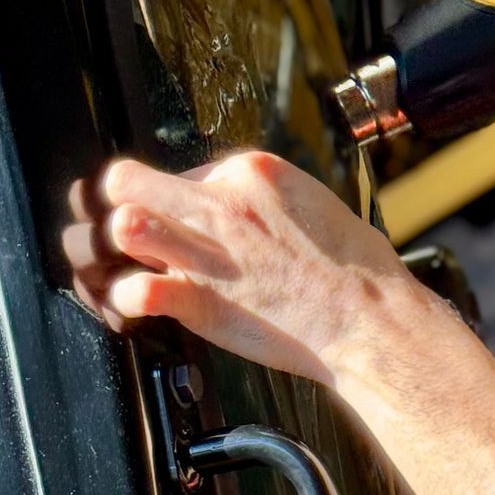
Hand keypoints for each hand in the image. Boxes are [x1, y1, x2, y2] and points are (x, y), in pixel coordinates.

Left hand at [62, 150, 429, 386]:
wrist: (371, 323)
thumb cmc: (359, 273)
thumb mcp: (316, 203)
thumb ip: (269, 199)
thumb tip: (251, 201)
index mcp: (252, 172)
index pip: (184, 171)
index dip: (182, 199)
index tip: (195, 223)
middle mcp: (222, 203)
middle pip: (130, 182)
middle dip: (129, 206)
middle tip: (144, 234)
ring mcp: (208, 250)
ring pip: (125, 224)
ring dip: (123, 246)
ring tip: (140, 262)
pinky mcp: (201, 299)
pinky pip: (139, 289)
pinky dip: (131, 296)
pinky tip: (140, 300)